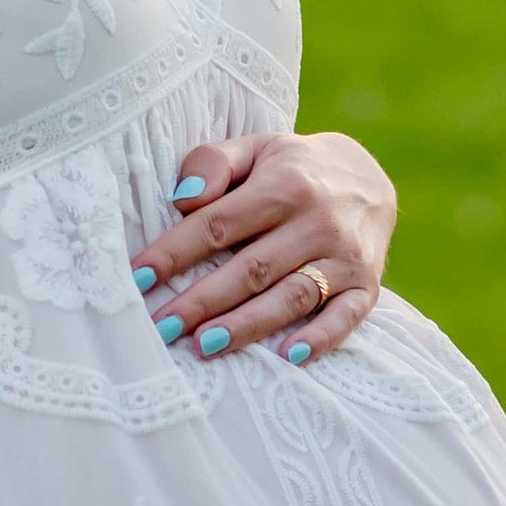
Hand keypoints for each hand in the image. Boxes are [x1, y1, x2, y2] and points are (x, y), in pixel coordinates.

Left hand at [130, 131, 397, 364]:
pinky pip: (346, 317)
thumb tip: (184, 197)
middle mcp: (318, 221)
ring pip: (292, 296)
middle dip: (202, 301)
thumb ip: (215, 163)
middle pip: (251, 269)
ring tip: (204, 347)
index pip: (218, 224)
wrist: (367, 177)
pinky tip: (289, 356)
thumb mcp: (256, 149)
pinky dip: (322, 337)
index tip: (138, 279)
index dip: (175, 252)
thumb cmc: (292, 168)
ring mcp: (346, 257)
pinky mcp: (367, 286)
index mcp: (284, 185)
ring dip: (248, 325)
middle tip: (161, 329)